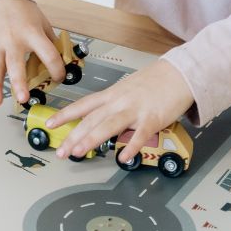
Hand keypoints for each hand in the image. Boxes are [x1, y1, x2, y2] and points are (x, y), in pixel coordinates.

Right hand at [0, 0, 65, 106]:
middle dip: (19, 83)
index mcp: (31, 33)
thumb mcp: (41, 22)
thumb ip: (50, 42)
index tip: (59, 77)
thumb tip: (63, 60)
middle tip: (23, 98)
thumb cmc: (21, 9)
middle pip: (16, 64)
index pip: (47, 54)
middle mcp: (12, 40)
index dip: (56, 68)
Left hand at [51, 59, 194, 161]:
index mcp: (113, 94)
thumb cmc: (156, 81)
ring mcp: (135, 110)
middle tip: (61, 151)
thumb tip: (102, 120)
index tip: (50, 123)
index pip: (83, 105)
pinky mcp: (153, 118)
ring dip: (92, 139)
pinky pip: (140, 135)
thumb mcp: (128, 88)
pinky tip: (122, 158)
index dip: (65, 115)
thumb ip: (114, 104)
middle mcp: (119, 101)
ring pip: (109, 125)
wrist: (180, 72)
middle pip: (92, 119)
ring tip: (78, 152)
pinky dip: (131, 147)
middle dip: (73, 135)